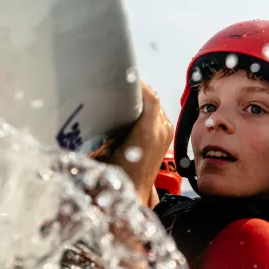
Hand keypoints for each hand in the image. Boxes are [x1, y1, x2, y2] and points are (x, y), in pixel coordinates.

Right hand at [110, 82, 173, 205]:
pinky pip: (157, 114)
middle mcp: (162, 129)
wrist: (135, 191)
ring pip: (155, 105)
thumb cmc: (119, 172)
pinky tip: (131, 111)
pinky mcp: (167, 135)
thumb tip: (100, 103)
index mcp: (149, 131)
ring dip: (141, 100)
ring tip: (123, 98)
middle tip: (118, 86)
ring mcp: (167, 131)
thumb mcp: (105, 148)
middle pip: (152, 98)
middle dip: (136, 91)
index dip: (138, 84)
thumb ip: (106, 126)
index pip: (150, 96)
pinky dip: (146, 109)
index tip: (122, 77)